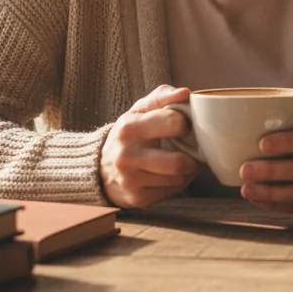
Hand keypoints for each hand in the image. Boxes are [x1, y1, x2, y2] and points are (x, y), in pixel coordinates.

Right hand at [100, 85, 198, 208]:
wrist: (100, 168)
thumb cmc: (129, 134)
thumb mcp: (140, 110)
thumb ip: (163, 96)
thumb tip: (186, 93)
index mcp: (130, 127)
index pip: (174, 123)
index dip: (187, 124)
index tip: (185, 127)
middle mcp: (127, 155)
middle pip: (178, 163)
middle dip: (192, 157)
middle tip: (191, 150)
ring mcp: (131, 179)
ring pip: (178, 179)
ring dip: (188, 170)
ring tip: (183, 161)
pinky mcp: (138, 198)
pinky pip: (172, 191)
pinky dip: (178, 183)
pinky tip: (171, 174)